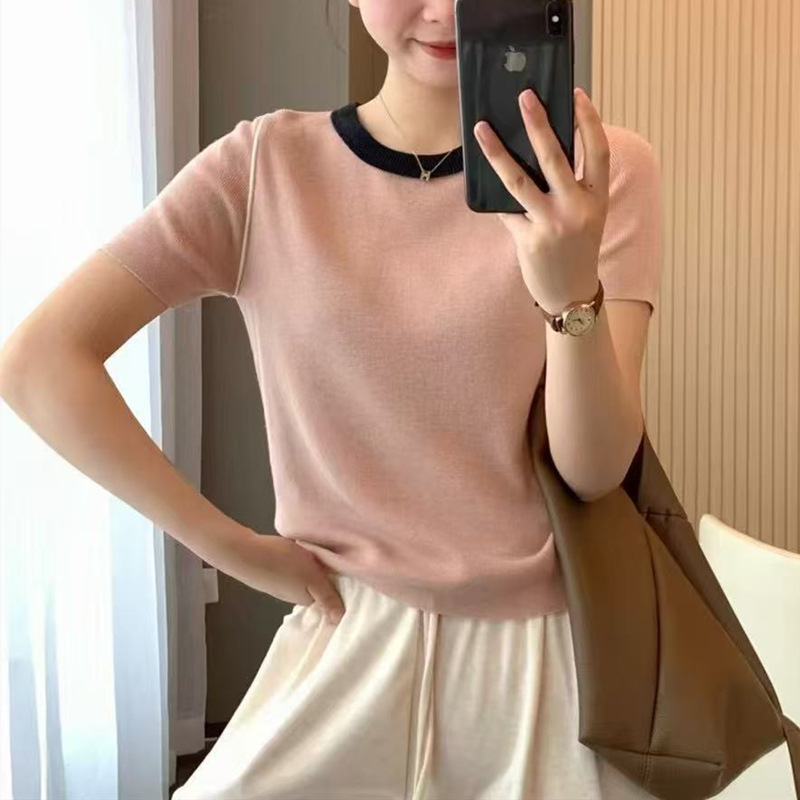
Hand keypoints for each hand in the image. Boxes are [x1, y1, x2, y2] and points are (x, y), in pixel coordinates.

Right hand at [222, 529, 345, 623]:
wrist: (241, 551)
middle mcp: (294, 595)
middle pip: (317, 587)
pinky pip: (292, 569)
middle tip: (335, 557)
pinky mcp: (271, 572)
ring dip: (311, 567)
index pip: (330, 597)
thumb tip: (340, 619)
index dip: (339, 584)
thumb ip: (327, 596)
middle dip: (326, 575)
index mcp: (306, 599)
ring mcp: (280, 584)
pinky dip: (297, 561)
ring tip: (317, 551)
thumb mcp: (311, 577)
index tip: (350, 571)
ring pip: (304, 577)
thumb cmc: (279, 562)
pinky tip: (297, 550)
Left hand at [473, 86, 607, 314]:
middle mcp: (577, 209)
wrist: (571, 295)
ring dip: (498, 152)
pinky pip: (506, 209)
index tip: (576, 93)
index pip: (598, 151)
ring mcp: (551, 225)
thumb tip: (537, 146)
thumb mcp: (586, 215)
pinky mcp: (528, 240)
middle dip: (537, 123)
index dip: (589, 120)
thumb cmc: (576, 248)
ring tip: (481, 129)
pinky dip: (492, 192)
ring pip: (520, 181)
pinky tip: (476, 173)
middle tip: (523, 96)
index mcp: (597, 198)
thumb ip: (571, 185)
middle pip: (555, 158)